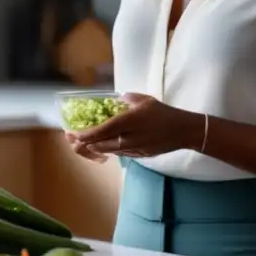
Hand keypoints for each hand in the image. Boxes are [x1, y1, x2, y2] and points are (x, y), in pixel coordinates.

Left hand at [66, 93, 202, 160]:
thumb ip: (127, 99)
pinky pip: (118, 153)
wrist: (183, 131)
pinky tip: (102, 146)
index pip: (102, 130)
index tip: (73, 133)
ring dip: (94, 148)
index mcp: (129, 121)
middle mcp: (129, 137)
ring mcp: (133, 149)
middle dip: (84, 143)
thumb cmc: (163, 113)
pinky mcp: (138, 155)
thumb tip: (115, 100)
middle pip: (100, 145)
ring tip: (82, 143)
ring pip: (108, 151)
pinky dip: (107, 150)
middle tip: (72, 139)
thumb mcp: (144, 100)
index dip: (85, 134)